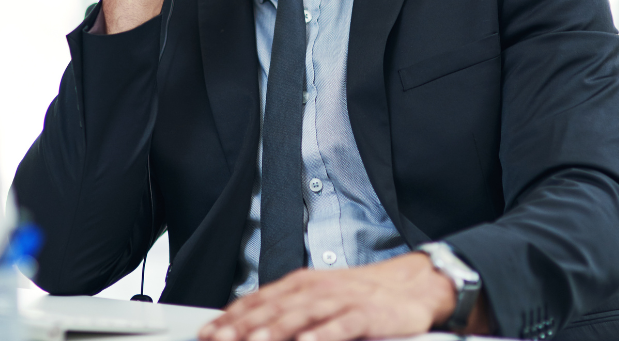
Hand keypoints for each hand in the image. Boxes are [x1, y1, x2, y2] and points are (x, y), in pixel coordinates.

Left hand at [197, 252, 488, 340]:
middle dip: (242, 327)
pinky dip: (323, 335)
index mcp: (301, 283)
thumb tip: (250, 327)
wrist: (411, 286)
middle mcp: (316, 288)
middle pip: (273, 308)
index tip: (207, 332)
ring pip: (301, 315)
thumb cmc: (362, 295)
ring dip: (274, 330)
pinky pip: (341, 326)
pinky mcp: (366, 313)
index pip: (258, 300)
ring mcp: (341, 300)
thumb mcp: (320, 295)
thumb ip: (288, 308)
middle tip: (219, 340)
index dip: (230, 317)